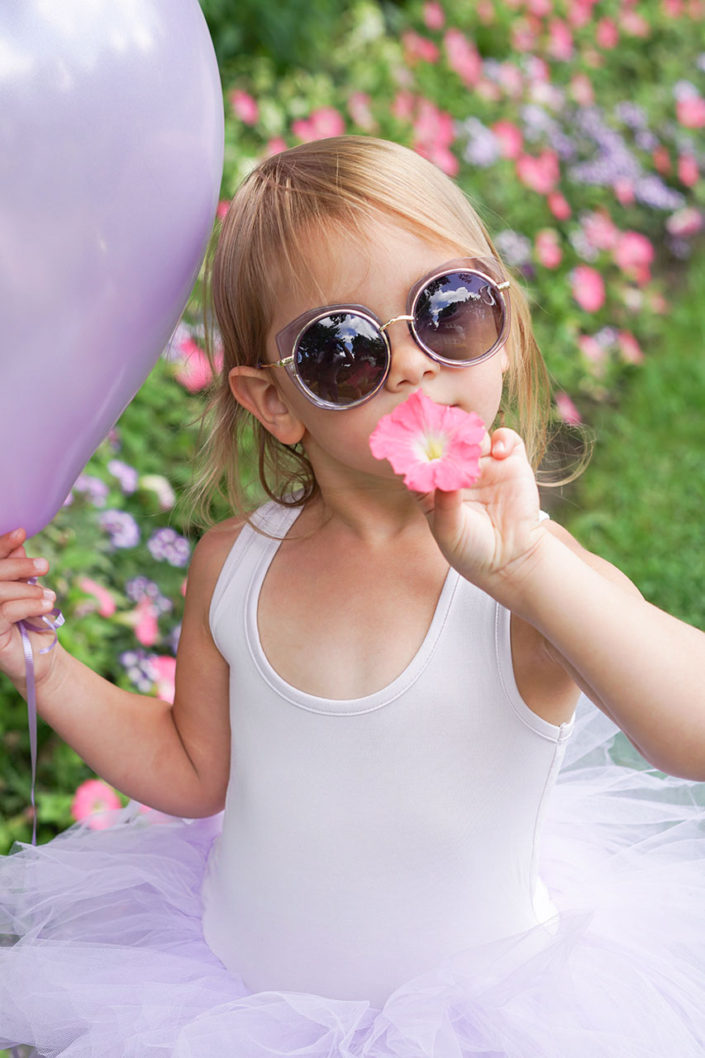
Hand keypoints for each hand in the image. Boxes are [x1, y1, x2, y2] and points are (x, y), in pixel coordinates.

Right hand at [0, 528, 57, 686]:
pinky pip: (6, 612)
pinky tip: (46, 605)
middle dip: (18, 566)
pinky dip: (29, 604)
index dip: (2, 545)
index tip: (22, 532)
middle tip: (44, 565)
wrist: (42, 658)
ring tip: (49, 595)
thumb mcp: (28, 592)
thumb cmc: (33, 623)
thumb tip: (19, 545)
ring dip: (27, 589)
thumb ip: (19, 571)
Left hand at [419, 428, 546, 599]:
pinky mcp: (511, 464)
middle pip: (448, 442)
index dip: (417, 449)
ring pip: (475, 436)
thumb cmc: (471, 550)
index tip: (415, 438)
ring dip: (471, 434)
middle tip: (445, 431)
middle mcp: (458, 473)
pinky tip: (498, 452)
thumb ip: (444, 504)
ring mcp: (485, 467)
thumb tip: (439, 471)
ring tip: (471, 447)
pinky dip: (502, 438)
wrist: (512, 559)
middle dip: (445, 434)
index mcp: (435, 487)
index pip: (422, 461)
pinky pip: (506, 439)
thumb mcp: (449, 531)